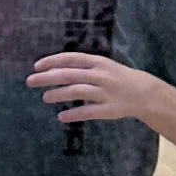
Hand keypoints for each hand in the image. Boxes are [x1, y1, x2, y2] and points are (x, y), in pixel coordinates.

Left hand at [27, 53, 158, 124]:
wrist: (145, 93)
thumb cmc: (118, 78)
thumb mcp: (103, 66)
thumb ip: (82, 67)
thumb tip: (54, 69)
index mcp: (98, 62)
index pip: (71, 58)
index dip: (53, 61)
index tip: (37, 66)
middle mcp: (101, 75)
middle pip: (70, 74)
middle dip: (48, 77)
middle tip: (30, 81)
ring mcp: (105, 92)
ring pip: (78, 92)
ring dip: (59, 94)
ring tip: (44, 98)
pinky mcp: (109, 109)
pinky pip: (89, 112)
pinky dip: (74, 114)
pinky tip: (61, 116)